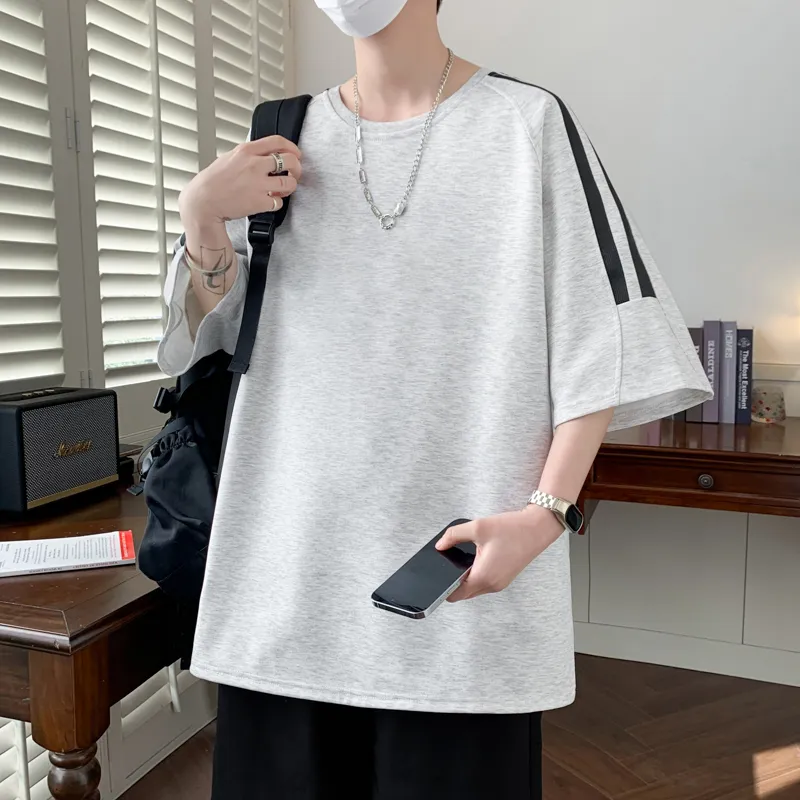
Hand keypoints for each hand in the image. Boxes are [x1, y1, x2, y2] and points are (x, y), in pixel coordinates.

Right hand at [179, 136, 302, 226]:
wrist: (203, 201)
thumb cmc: (214, 181)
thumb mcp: (229, 157)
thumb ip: (248, 154)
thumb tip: (265, 154)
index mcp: (246, 150)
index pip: (278, 141)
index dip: (292, 147)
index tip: (296, 154)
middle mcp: (254, 165)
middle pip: (290, 161)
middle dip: (297, 168)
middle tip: (295, 173)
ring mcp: (258, 184)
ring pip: (289, 183)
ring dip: (290, 187)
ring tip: (283, 189)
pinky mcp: (259, 202)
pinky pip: (279, 202)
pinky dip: (277, 202)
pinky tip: (270, 201)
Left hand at [436, 506, 565, 601]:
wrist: (538, 528)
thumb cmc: (512, 528)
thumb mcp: (478, 527)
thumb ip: (453, 536)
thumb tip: (440, 545)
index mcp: (484, 576)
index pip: (456, 594)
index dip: (444, 588)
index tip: (437, 578)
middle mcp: (493, 585)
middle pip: (465, 593)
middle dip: (454, 582)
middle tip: (449, 563)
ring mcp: (500, 583)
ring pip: (475, 588)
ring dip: (467, 579)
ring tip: (464, 559)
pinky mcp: (505, 578)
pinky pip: (485, 583)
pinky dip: (477, 575)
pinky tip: (476, 559)